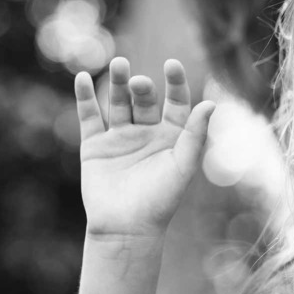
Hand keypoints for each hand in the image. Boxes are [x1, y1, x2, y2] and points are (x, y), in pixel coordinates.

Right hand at [76, 57, 214, 240]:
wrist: (126, 229)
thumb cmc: (160, 200)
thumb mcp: (183, 166)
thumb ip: (195, 135)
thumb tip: (211, 103)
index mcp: (171, 135)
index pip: (176, 101)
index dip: (175, 82)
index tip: (172, 66)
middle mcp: (146, 131)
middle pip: (144, 99)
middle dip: (142, 87)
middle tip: (140, 82)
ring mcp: (119, 137)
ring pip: (118, 102)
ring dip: (118, 82)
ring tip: (119, 64)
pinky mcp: (94, 145)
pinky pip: (89, 116)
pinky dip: (85, 97)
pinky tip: (82, 79)